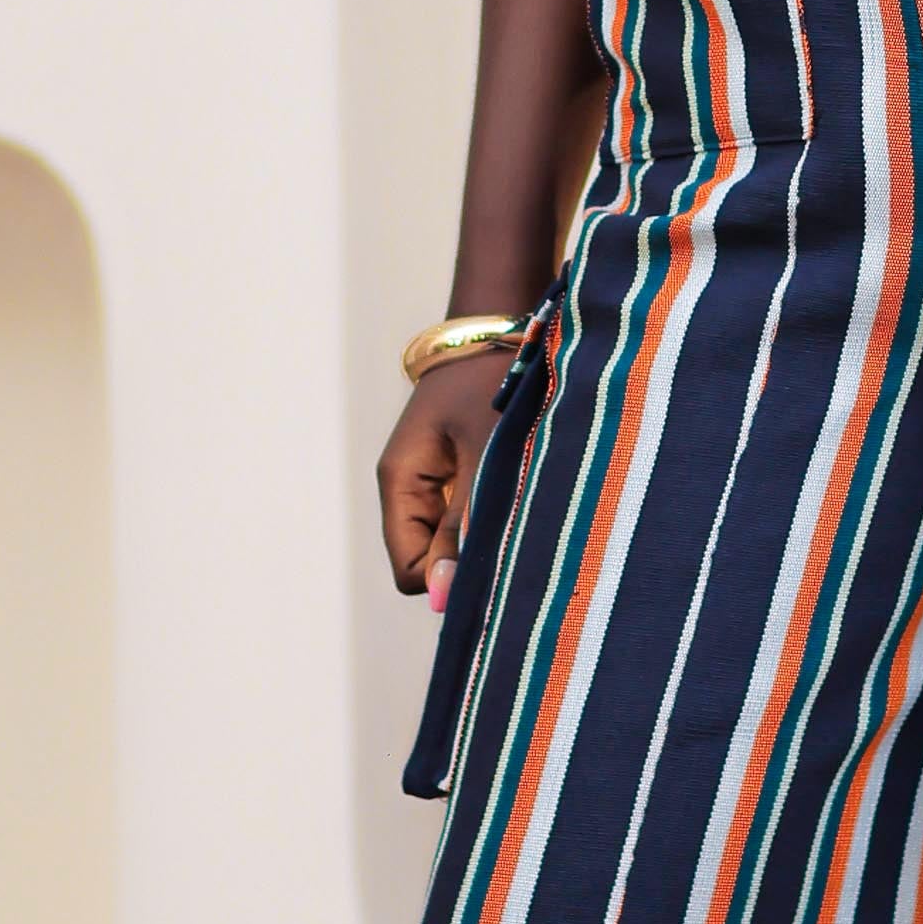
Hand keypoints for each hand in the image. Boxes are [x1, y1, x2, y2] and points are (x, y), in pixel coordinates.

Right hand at [379, 352, 515, 600]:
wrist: (502, 329)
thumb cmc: (491, 383)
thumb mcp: (482, 455)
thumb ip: (462, 525)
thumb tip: (442, 594)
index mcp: (399, 481)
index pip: (410, 571)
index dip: (449, 580)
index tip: (498, 559)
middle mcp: (408, 490)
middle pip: (430, 563)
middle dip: (469, 561)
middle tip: (520, 529)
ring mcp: (432, 485)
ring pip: (452, 545)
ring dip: (485, 538)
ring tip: (523, 503)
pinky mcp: (456, 477)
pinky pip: (468, 521)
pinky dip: (493, 519)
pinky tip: (521, 492)